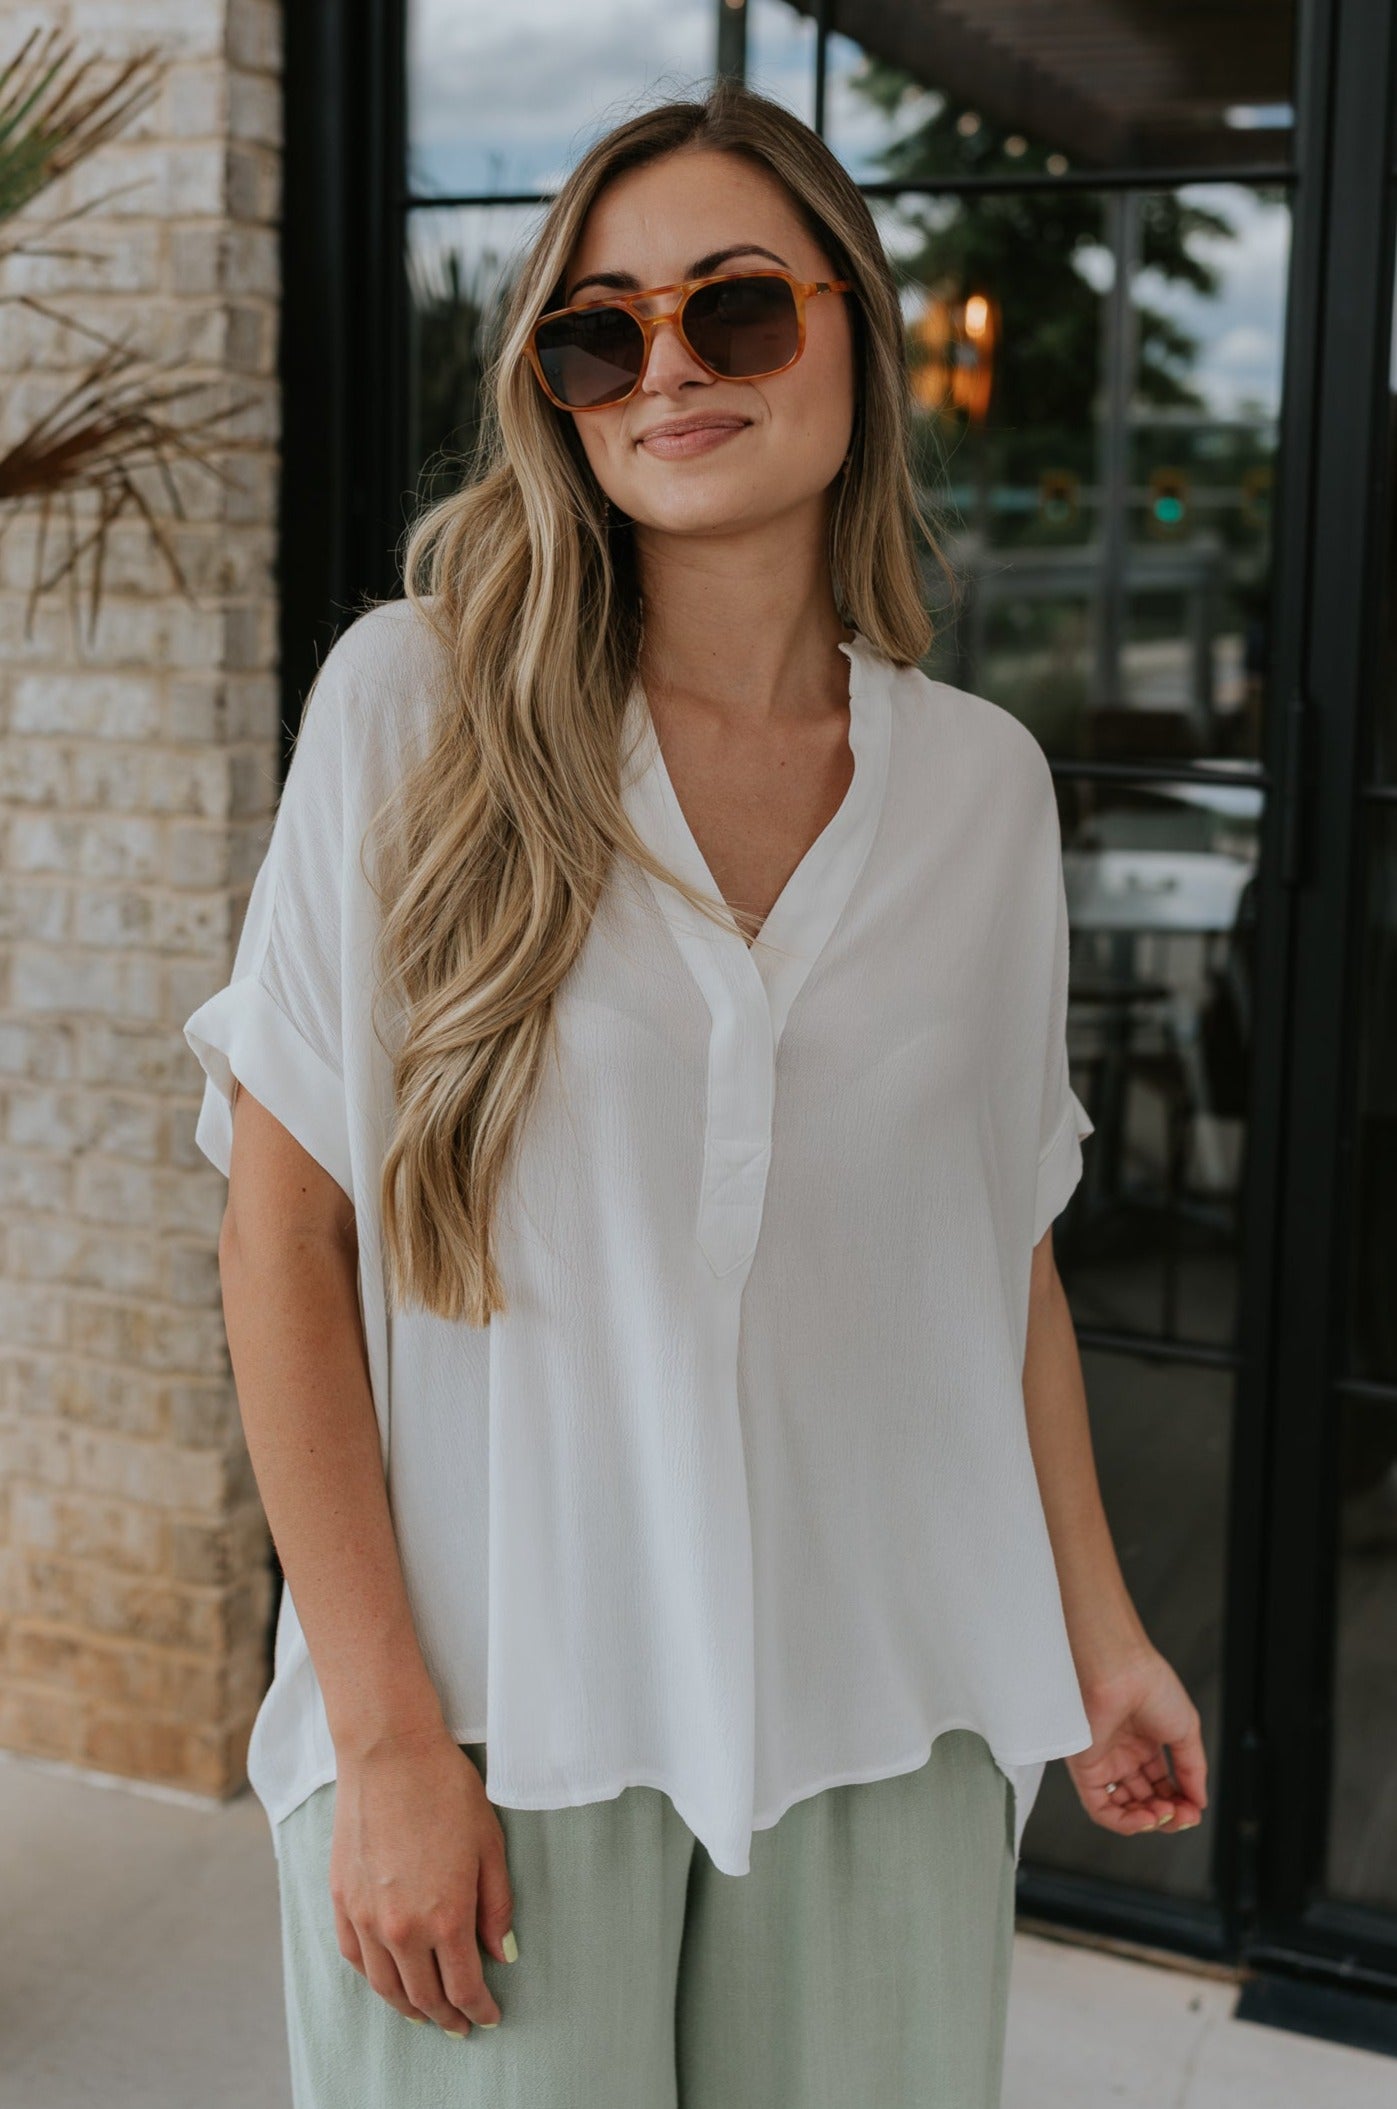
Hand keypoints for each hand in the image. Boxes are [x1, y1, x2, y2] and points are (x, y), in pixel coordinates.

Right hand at [329, 1724, 516, 2033]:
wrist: (389, 1752)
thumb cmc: (447, 1790)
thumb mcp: (489, 1844)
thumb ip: (496, 1906)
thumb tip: (500, 1954)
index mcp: (447, 1916)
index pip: (464, 1987)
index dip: (479, 2010)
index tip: (489, 2017)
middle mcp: (402, 1927)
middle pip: (425, 1995)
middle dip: (447, 2017)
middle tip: (460, 2026)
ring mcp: (365, 1917)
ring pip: (386, 1986)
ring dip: (408, 2008)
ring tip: (425, 2015)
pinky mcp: (340, 1900)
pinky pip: (354, 1958)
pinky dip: (373, 1979)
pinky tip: (386, 1980)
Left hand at [1064, 1644, 1207, 1835]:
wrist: (1123, 1671)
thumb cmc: (1152, 1687)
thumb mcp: (1186, 1731)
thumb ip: (1193, 1770)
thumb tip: (1199, 1802)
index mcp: (1144, 1743)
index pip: (1161, 1785)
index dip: (1179, 1802)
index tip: (1194, 1809)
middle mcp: (1123, 1754)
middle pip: (1144, 1800)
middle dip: (1167, 1815)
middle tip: (1184, 1815)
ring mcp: (1104, 1761)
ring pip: (1123, 1809)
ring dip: (1148, 1821)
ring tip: (1166, 1815)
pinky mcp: (1086, 1768)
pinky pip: (1100, 1808)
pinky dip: (1124, 1822)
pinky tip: (1146, 1819)